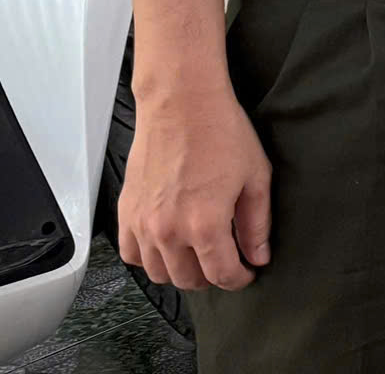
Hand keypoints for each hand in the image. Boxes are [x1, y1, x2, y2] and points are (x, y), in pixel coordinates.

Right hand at [119, 79, 271, 292]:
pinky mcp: (125, 212)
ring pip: (158, 273)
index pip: (221, 275)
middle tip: (225, 262)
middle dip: (211, 277)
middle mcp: (168, 231)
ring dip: (180, 271)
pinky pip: (131, 254)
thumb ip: (257, 223)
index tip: (246, 273)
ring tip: (198, 255)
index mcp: (205, 224)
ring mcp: (142, 224)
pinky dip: (148, 258)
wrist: (181, 104)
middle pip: (188, 280)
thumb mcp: (255, 177)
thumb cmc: (221, 133)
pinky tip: (166, 244)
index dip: (238, 279)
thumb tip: (259, 256)